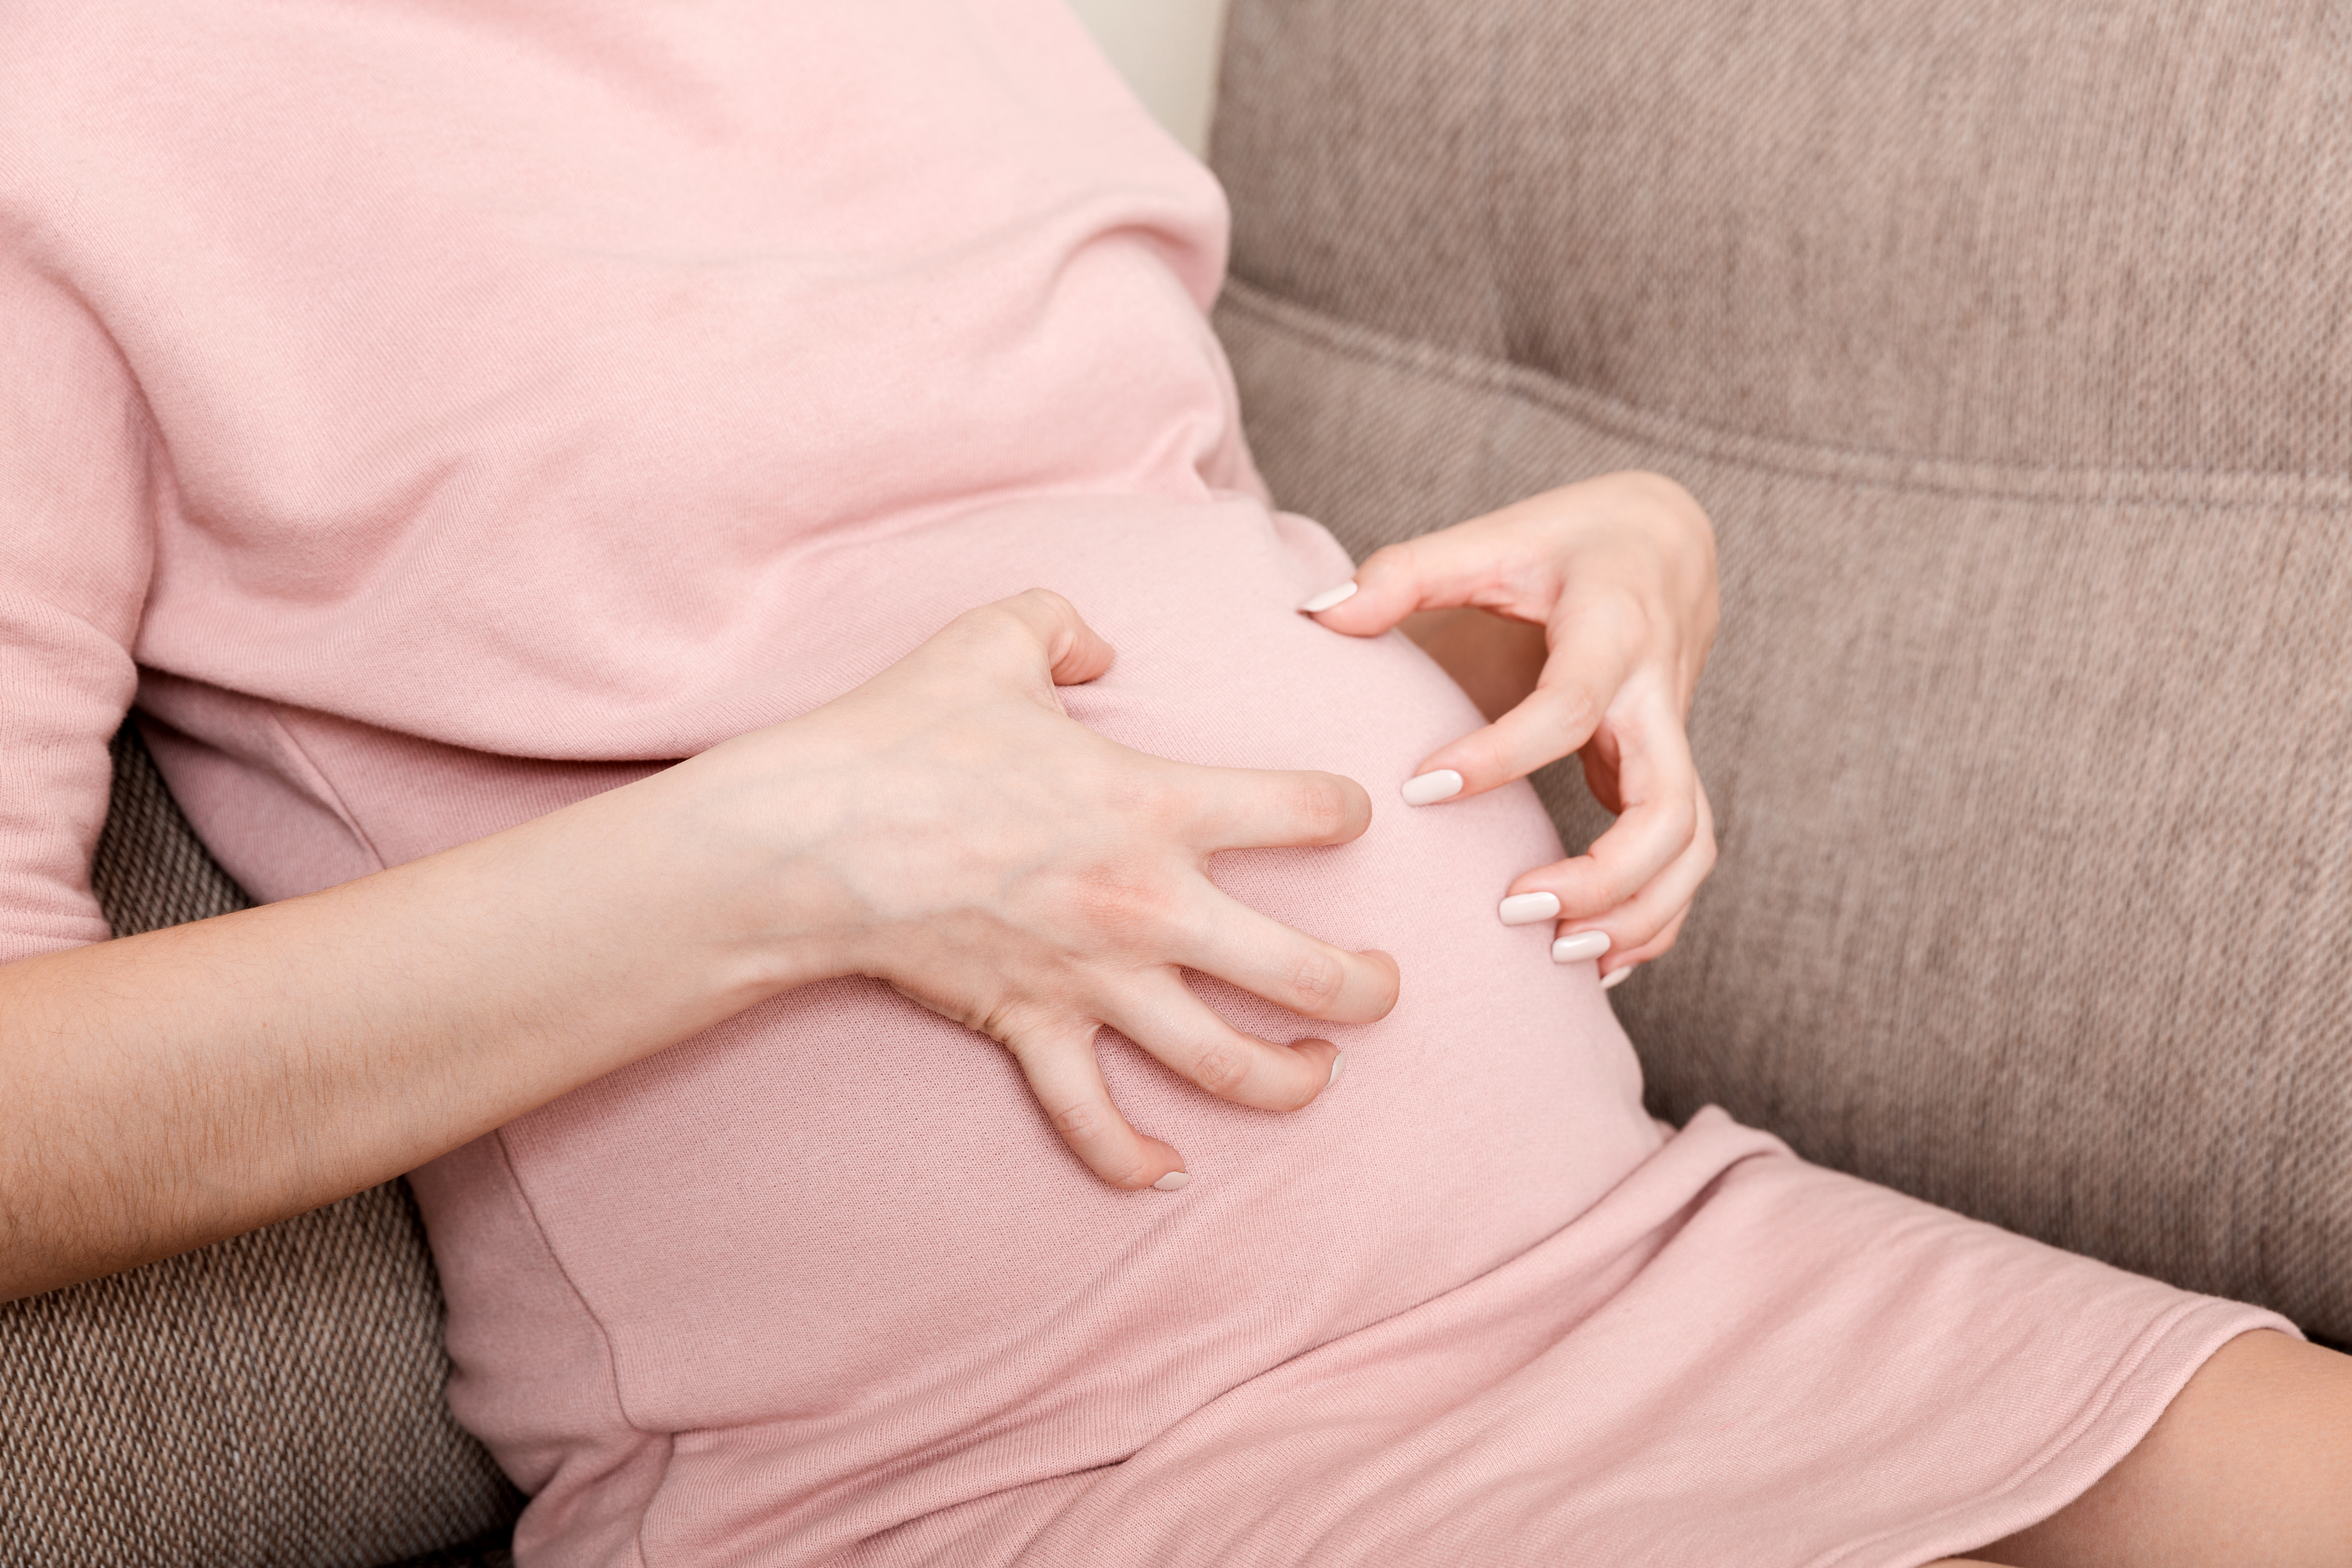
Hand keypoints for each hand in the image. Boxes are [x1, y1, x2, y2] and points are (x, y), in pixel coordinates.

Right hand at [691, 590, 1398, 1190]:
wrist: (815, 835)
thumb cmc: (905, 733)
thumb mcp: (994, 637)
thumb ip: (1063, 624)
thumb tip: (1097, 647)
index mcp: (1160, 804)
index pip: (1306, 811)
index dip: (1344, 810)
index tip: (1347, 816)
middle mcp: (1149, 905)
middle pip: (1303, 972)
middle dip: (1365, 989)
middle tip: (1382, 986)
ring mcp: (1095, 981)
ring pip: (1225, 1062)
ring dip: (1291, 1080)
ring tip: (1321, 1074)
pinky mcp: (1034, 1029)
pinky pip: (1093, 1120)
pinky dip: (1132, 1160)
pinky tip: (1169, 1175)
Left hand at [1298, 473, 1718, 983]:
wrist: (1665, 543)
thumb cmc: (1568, 542)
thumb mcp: (1493, 537)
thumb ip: (1406, 573)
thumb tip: (1314, 611)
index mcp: (1612, 633)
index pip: (1566, 708)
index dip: (1499, 755)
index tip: (1420, 787)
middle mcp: (1657, 697)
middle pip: (1668, 808)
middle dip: (1602, 875)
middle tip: (1512, 909)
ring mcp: (1672, 743)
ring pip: (1690, 848)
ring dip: (1634, 913)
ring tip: (1557, 955)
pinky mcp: (1670, 774)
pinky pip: (1684, 862)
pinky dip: (1651, 919)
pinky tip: (1592, 961)